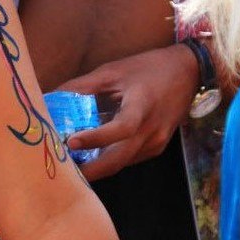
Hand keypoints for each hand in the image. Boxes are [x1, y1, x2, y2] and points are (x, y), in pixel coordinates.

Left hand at [65, 45, 199, 181]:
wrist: (189, 72)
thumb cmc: (148, 68)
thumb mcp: (113, 71)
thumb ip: (81, 86)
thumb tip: (49, 98)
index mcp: (142, 105)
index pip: (121, 128)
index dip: (95, 138)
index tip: (70, 142)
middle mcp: (152, 129)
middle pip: (118, 160)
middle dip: (89, 170)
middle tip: (62, 171)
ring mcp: (157, 142)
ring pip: (122, 164)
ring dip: (97, 168)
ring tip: (71, 165)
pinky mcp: (157, 147)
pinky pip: (129, 159)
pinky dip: (110, 161)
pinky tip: (92, 158)